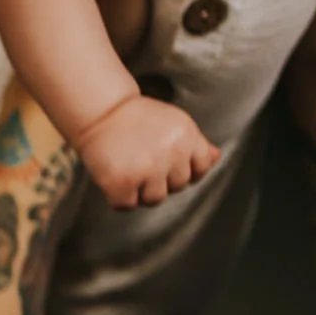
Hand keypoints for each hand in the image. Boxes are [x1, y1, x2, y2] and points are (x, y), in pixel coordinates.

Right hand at [74, 95, 221, 210]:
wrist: (100, 109)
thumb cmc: (136, 118)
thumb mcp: (174, 123)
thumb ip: (196, 143)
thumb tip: (215, 158)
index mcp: (186, 136)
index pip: (202, 168)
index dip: (185, 169)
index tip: (167, 161)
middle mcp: (171, 153)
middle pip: (177, 187)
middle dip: (161, 178)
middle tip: (141, 158)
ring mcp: (147, 168)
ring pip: (154, 199)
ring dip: (140, 190)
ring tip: (128, 167)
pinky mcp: (122, 182)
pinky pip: (127, 205)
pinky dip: (118, 197)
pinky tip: (113, 176)